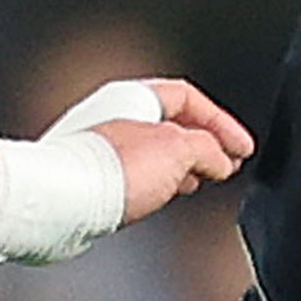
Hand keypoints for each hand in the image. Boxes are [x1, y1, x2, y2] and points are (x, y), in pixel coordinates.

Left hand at [79, 79, 253, 222]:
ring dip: (179, 167)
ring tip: (196, 182)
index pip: (189, 98)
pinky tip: (162, 196)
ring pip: (150, 151)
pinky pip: (131, 174)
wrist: (60, 203)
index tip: (240, 147)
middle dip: (202, 146)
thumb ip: (209, 150)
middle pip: (169, 124)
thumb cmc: (109, 171)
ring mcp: (98, 146)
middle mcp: (112, 115)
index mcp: (133, 96)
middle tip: (223, 164)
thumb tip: (220, 160)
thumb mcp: (180, 151)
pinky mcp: (88, 177)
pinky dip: (154, 183)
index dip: (221, 122)